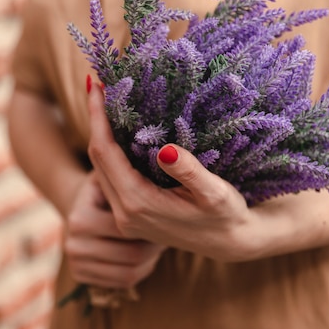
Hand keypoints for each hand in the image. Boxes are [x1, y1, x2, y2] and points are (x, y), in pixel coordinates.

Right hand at [64, 171, 166, 288]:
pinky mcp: (81, 277)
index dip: (154, 224)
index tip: (165, 214)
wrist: (80, 204)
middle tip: (167, 231)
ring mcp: (75, 263)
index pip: (129, 229)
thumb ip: (128, 164)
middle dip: (155, 244)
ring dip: (151, 259)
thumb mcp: (114, 171)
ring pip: (131, 272)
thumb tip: (166, 153)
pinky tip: (146, 255)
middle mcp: (72, 244)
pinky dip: (141, 269)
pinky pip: (124, 281)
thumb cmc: (106, 184)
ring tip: (158, 242)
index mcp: (80, 218)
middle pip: (132, 254)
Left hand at [86, 82, 263, 261]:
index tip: (95, 84)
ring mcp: (126, 217)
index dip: (98, 117)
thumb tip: (165, 149)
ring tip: (106, 103)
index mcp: (138, 204)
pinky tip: (120, 133)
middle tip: (98, 86)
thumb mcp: (215, 193)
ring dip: (101, 136)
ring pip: (102, 169)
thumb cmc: (228, 216)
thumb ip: (190, 172)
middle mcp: (124, 213)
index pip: (105, 152)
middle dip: (95, 121)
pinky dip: (111, 152)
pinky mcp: (132, 216)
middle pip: (97, 159)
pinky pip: (112, 178)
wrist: (233, 244)